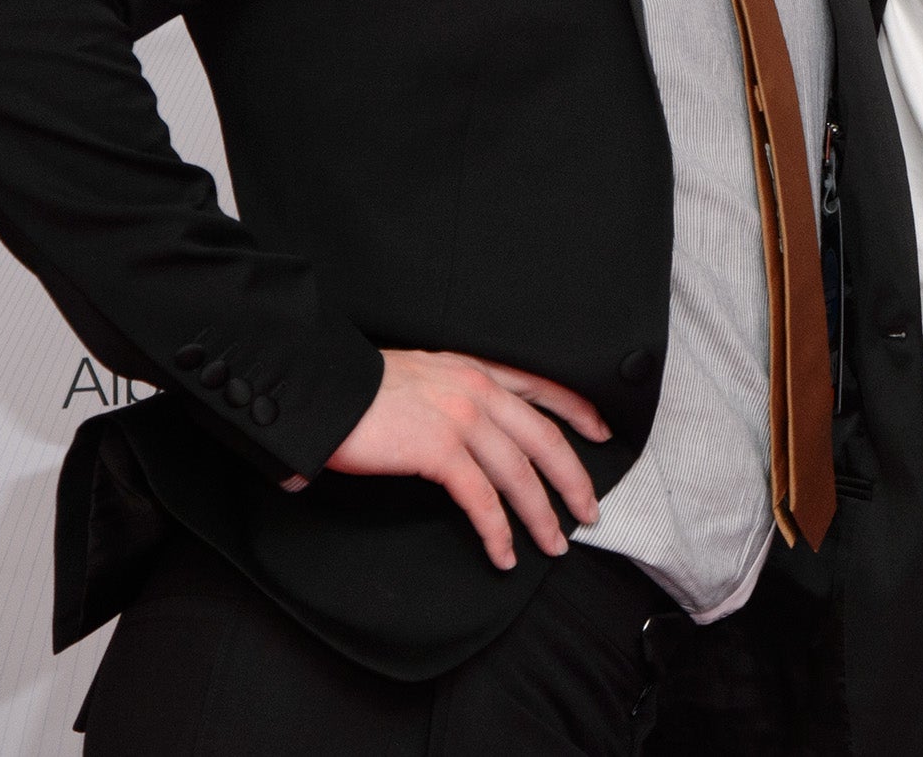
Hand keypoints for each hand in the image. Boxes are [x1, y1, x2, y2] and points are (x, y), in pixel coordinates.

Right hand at [321, 348, 609, 569]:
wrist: (319, 387)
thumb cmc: (357, 389)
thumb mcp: (420, 375)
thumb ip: (447, 395)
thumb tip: (457, 434)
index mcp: (475, 369)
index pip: (544, 388)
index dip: (580, 412)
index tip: (603, 433)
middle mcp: (478, 389)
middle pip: (545, 439)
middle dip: (573, 480)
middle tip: (589, 512)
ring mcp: (461, 418)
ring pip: (520, 475)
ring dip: (542, 516)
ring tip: (554, 545)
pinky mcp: (438, 451)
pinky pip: (481, 499)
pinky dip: (497, 531)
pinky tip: (503, 554)